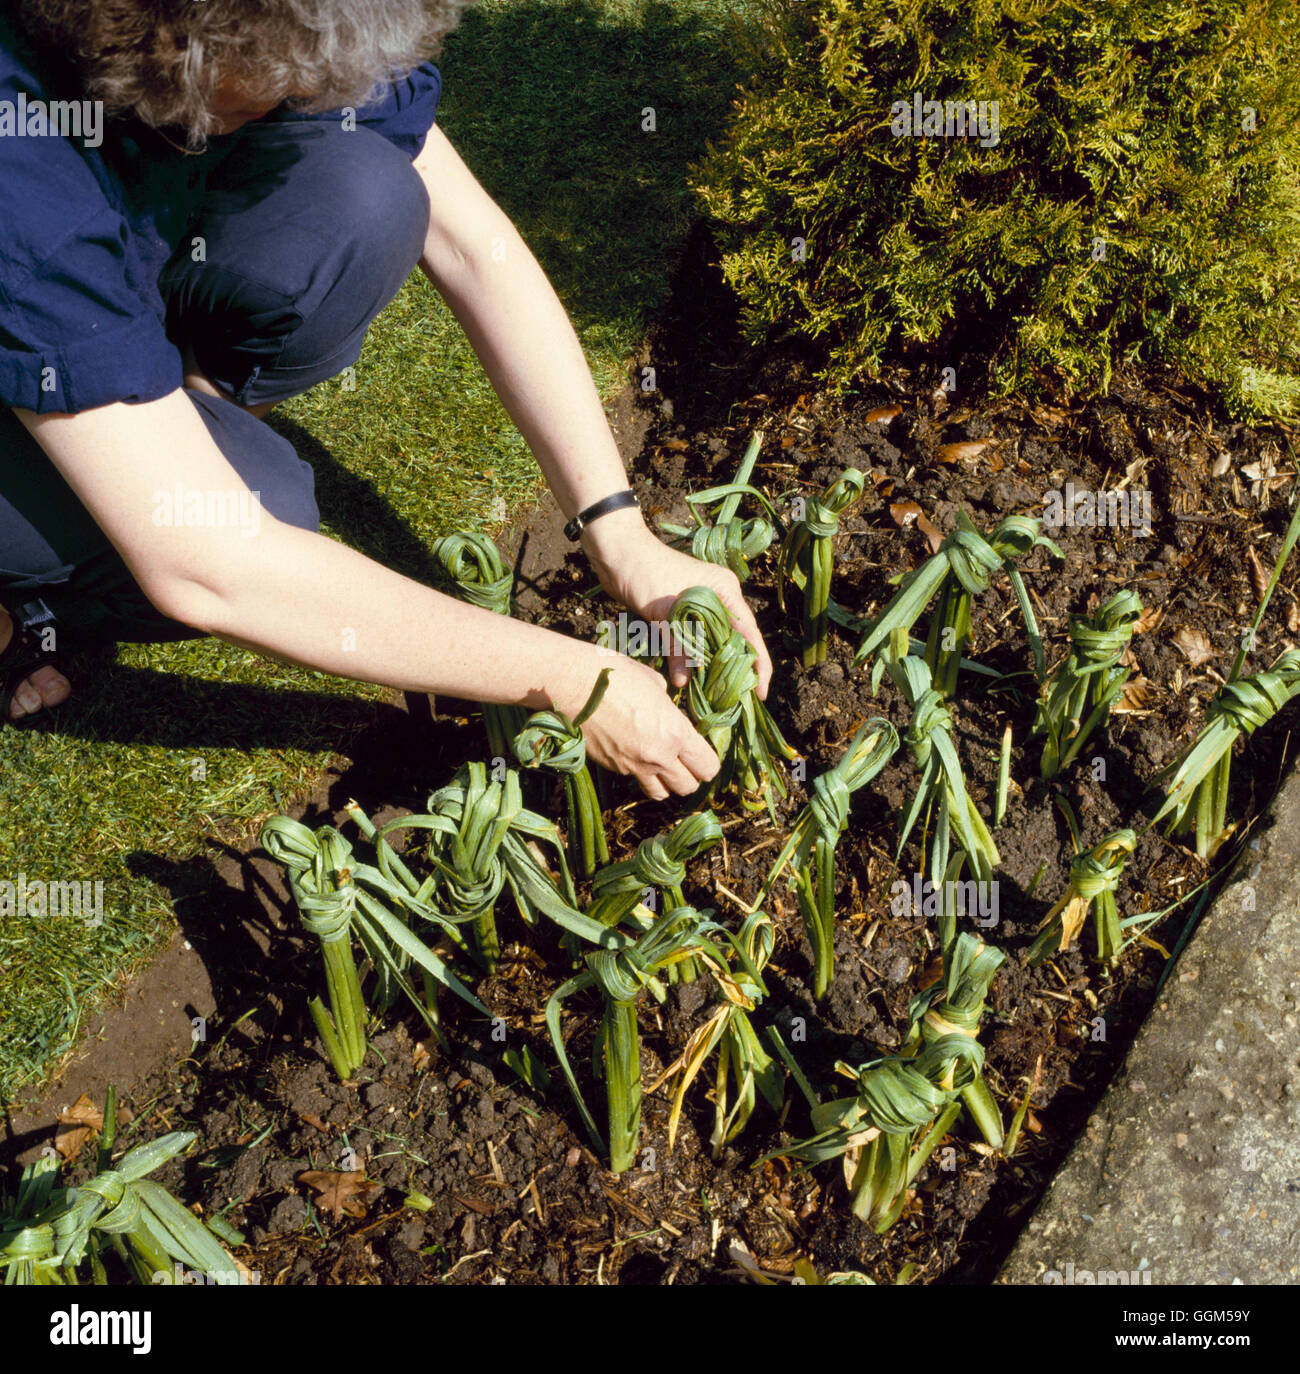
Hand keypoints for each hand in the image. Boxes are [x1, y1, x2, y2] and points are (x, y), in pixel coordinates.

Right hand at [555, 651, 719, 800]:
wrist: (571, 684)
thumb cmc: (615, 674)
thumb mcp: (654, 683)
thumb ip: (668, 707)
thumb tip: (668, 713)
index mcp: (675, 733)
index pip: (707, 766)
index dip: (708, 763)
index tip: (702, 754)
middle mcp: (658, 756)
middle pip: (688, 787)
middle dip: (690, 777)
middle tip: (685, 762)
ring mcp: (633, 766)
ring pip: (661, 793)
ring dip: (666, 783)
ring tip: (662, 765)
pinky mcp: (612, 767)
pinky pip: (634, 779)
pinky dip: (639, 773)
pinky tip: (634, 753)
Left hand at [581, 510, 773, 697]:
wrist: (618, 552)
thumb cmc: (646, 572)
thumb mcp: (664, 613)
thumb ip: (677, 648)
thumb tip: (685, 683)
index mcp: (726, 591)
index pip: (750, 633)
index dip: (759, 665)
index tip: (760, 693)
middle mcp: (720, 597)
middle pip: (737, 639)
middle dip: (739, 669)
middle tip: (742, 700)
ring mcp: (703, 602)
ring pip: (716, 640)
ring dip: (717, 664)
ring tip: (722, 694)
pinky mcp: (684, 609)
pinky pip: (697, 637)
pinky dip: (697, 655)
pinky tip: (697, 676)